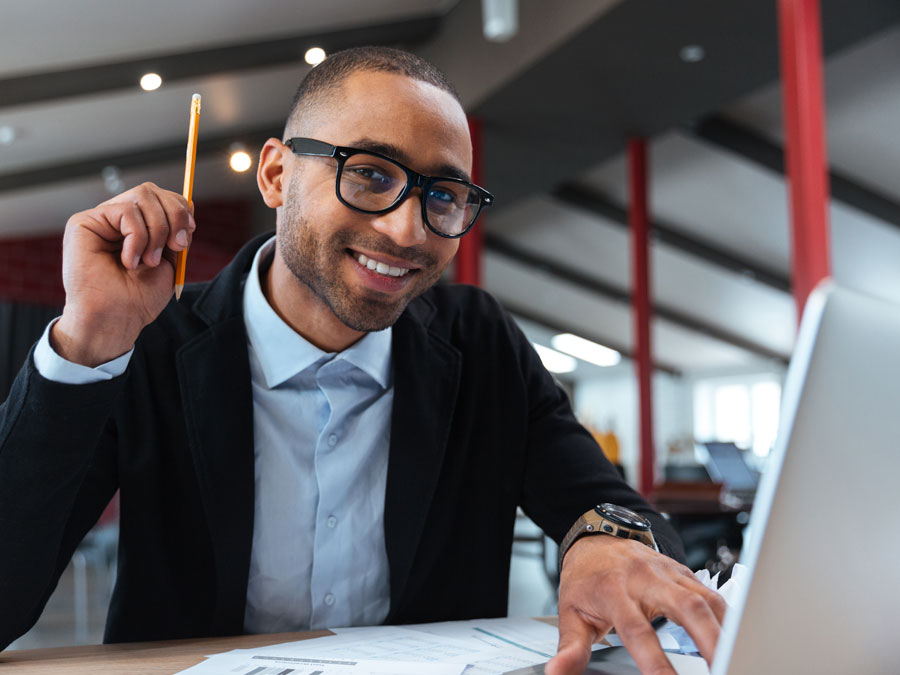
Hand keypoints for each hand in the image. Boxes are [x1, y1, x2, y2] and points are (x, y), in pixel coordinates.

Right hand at [51, 183, 195, 365]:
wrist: (116, 318)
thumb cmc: (139, 297)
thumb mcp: (170, 259)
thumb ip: (176, 231)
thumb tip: (189, 202)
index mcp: (138, 226)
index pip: (162, 197)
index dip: (180, 209)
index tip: (187, 235)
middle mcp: (118, 219)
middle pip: (152, 191)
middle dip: (174, 217)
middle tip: (176, 246)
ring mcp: (101, 219)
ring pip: (141, 197)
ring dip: (156, 232)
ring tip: (148, 261)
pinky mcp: (83, 222)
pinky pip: (125, 211)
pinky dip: (137, 238)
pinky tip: (129, 261)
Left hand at [545, 535, 726, 674]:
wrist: (596, 540)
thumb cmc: (585, 578)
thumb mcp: (569, 612)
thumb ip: (570, 647)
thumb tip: (556, 673)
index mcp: (614, 591)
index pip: (638, 631)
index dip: (655, 662)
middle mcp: (645, 579)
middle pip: (686, 608)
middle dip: (710, 642)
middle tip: (722, 669)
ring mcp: (668, 573)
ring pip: (705, 600)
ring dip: (725, 631)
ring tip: (737, 659)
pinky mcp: (683, 573)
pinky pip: (711, 595)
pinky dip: (727, 618)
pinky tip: (736, 638)